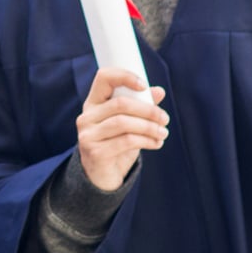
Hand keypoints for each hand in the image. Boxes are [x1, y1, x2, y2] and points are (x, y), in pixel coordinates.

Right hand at [75, 67, 166, 190]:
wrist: (102, 176)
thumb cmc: (116, 143)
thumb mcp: (128, 123)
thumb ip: (141, 106)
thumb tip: (159, 91)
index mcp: (93, 103)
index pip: (104, 78)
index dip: (124, 76)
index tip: (144, 85)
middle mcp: (86, 117)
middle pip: (120, 104)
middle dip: (148, 110)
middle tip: (165, 118)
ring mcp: (88, 135)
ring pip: (124, 123)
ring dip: (149, 127)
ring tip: (163, 133)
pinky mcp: (95, 152)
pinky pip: (126, 141)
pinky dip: (146, 141)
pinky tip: (157, 143)